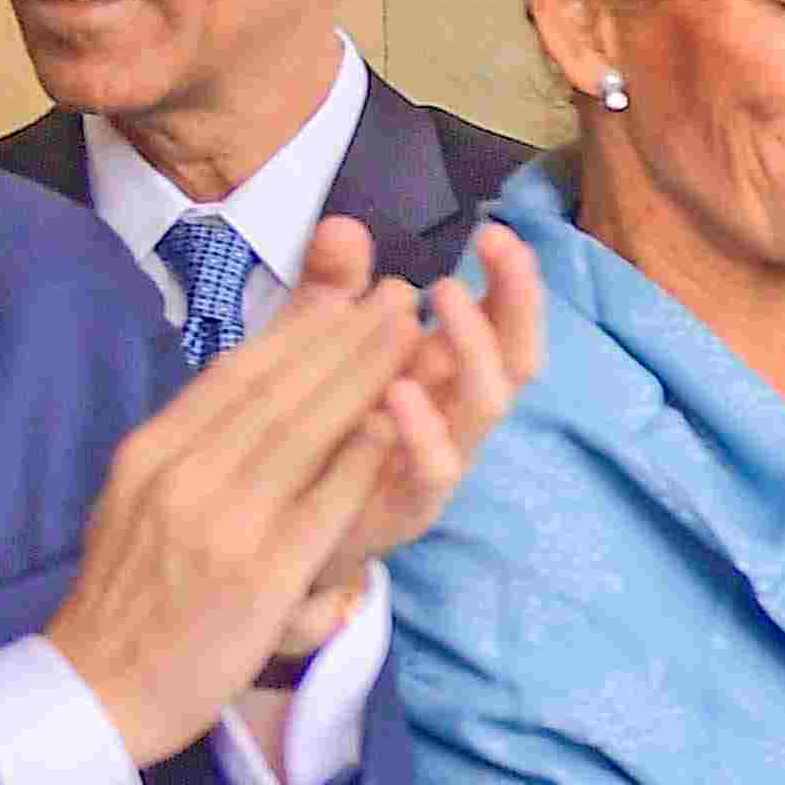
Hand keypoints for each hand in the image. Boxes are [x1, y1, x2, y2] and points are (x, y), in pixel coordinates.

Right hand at [48, 254, 437, 756]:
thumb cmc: (128, 597)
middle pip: (277, 390)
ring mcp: (221, 521)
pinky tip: (401, 419)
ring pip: (303, 430)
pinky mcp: (260, 571)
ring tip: (413, 335)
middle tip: (398, 297)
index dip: (300, 331)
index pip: (235, 375)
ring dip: (365, 375)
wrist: (96, 687)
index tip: (347, 298)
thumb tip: (247, 394)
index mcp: (153, 452)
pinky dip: (363, 455)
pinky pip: (323, 500)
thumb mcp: (139, 500)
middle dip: (345, 336)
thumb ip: (192, 447)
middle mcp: (183, 474)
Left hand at [275, 217, 551, 659]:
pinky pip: (433, 475)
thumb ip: (329, 297)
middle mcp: (453, 421)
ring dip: (473, 348)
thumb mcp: (311, 361)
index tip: (496, 232)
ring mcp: (435, 467)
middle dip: (516, 301)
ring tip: (442, 297)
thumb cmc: (304, 454)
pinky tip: (397, 394)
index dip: (509, 281)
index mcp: (442, 380)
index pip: (500, 324)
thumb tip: (344, 227)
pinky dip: (423, 433)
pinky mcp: (402, 511)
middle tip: (497, 247)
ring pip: (486, 408)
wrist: (267, 557)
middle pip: (517, 360)